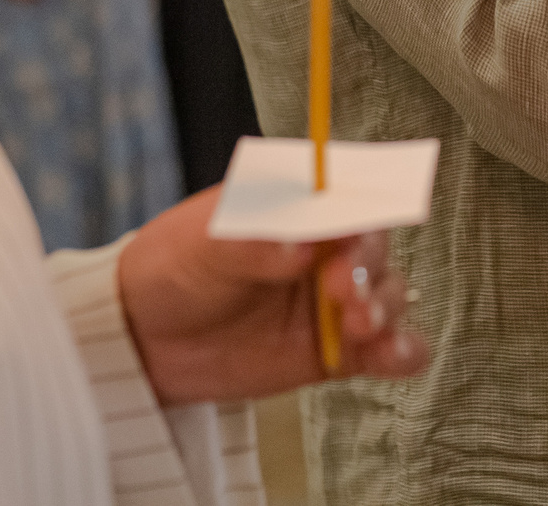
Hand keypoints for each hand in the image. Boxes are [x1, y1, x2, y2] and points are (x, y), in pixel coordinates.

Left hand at [116, 186, 426, 404]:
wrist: (145, 339)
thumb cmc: (172, 268)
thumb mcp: (202, 243)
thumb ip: (251, 243)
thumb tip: (300, 249)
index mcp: (299, 206)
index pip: (347, 193)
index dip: (361, 205)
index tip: (356, 227)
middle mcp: (327, 248)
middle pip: (373, 246)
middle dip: (366, 266)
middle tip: (340, 288)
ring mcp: (336, 301)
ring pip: (388, 294)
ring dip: (384, 306)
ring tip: (360, 324)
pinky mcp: (340, 351)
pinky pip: (388, 349)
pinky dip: (402, 350)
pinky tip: (392, 355)